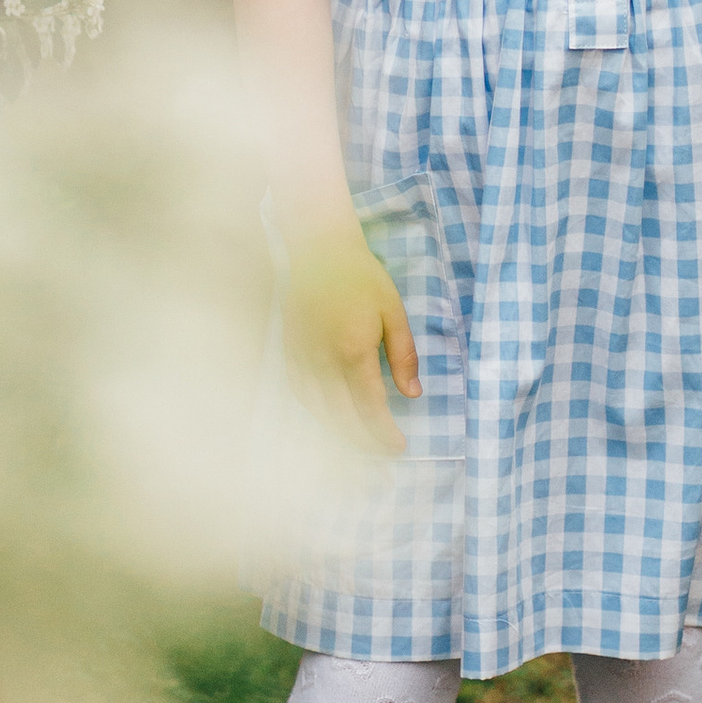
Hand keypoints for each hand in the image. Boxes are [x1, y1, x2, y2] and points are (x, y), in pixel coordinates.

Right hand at [284, 221, 420, 453]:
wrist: (319, 251)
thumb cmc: (362, 277)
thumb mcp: (394, 312)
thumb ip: (403, 356)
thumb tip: (413, 394)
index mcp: (353, 351)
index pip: (369, 408)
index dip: (383, 433)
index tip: (398, 446)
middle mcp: (323, 362)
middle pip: (342, 418)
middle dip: (364, 442)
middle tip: (383, 452)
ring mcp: (302, 359)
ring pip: (318, 412)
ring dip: (340, 433)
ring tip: (361, 442)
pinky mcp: (288, 353)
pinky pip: (301, 395)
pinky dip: (317, 413)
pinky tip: (331, 416)